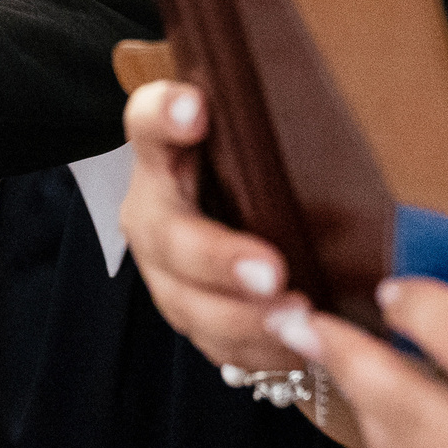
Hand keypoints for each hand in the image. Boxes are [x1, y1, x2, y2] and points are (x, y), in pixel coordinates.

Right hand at [120, 81, 306, 373]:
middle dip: (219, 260)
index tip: (195, 108)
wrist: (240, 215)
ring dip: (242, 320)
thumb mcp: (255, 136)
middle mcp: (154, 212)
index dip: (165, 115)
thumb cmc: (255, 165)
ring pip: (188, 304)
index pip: (148, 121)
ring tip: (296, 319)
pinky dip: (255, 351)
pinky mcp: (189, 315)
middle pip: (172, 237)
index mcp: (164, 153)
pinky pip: (214, 344)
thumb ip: (261, 118)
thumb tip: (299, 96)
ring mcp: (164, 272)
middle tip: (271, 273)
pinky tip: (295, 347)